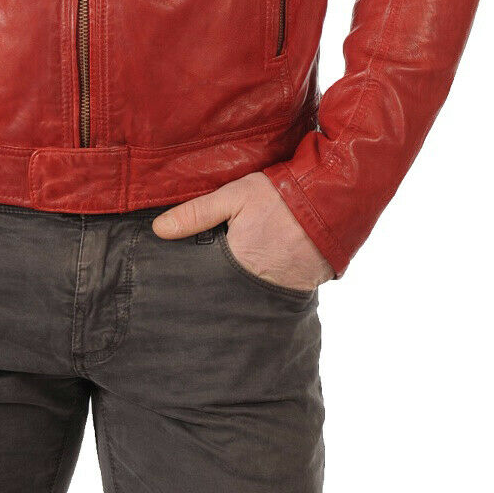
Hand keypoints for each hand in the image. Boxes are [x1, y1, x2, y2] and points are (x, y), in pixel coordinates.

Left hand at [151, 171, 333, 291]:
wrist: (335, 202)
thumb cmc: (282, 196)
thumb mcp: (235, 196)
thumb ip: (197, 213)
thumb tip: (158, 230)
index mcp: (235, 264)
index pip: (204, 281)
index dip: (193, 279)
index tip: (178, 280)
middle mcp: (256, 285)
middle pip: (225, 293)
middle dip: (215, 289)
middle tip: (202, 284)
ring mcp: (280, 291)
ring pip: (248, 296)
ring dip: (240, 289)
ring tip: (229, 281)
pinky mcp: (300, 291)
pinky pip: (273, 293)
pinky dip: (265, 286)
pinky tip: (258, 276)